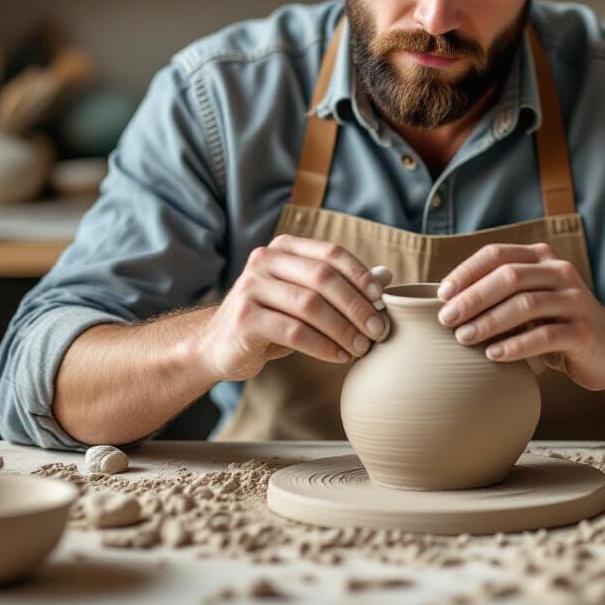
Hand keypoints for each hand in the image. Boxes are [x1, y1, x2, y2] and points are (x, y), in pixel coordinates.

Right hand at [195, 235, 386, 380]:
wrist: (218, 346)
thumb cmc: (272, 318)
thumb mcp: (306, 297)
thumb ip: (342, 285)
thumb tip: (386, 276)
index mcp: (284, 247)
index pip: (331, 253)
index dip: (361, 275)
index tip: (382, 301)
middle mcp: (265, 260)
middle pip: (323, 277)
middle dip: (357, 306)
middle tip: (379, 330)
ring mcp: (251, 287)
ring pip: (310, 305)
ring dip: (343, 329)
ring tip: (362, 348)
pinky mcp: (245, 319)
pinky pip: (294, 332)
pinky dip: (323, 345)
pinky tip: (339, 356)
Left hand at [436, 242, 604, 390]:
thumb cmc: (557, 325)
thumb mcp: (530, 302)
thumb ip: (501, 295)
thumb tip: (445, 302)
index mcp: (542, 258)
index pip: (498, 254)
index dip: (467, 272)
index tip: (441, 295)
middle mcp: (561, 272)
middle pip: (509, 276)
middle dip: (473, 297)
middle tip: (446, 319)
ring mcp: (575, 300)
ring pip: (526, 304)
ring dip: (489, 321)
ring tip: (464, 338)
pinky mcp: (584, 331)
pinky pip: (545, 336)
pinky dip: (516, 345)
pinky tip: (494, 355)